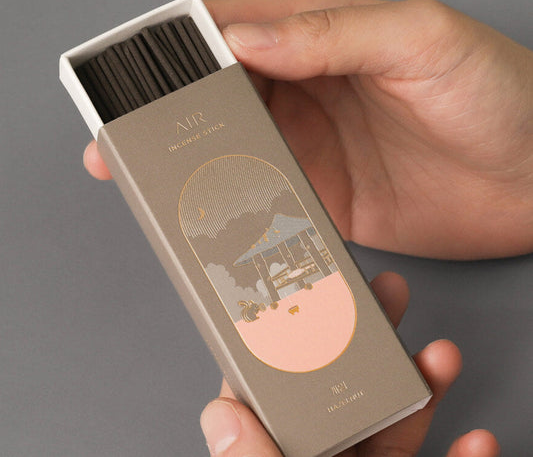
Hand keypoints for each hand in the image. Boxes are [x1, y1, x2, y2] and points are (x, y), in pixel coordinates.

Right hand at [85, 0, 532, 258]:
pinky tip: (208, 217)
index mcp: (320, 37)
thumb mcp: (420, 39)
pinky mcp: (322, 199)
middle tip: (120, 139)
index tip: (130, 74)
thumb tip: (245, 38)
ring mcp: (310, 149)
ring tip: (147, 181)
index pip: (231, 32)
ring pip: (231, 151)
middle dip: (164, 115)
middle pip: (216, 98)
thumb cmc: (497, 94)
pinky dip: (231, 208)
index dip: (175, 50)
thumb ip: (331, 33)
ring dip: (189, 164)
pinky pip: (264, 200)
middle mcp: (306, 91)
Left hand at [199, 272, 499, 456]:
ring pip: (395, 424)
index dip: (280, 340)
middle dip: (367, 336)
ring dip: (423, 385)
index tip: (296, 290)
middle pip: (342, 387)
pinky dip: (462, 456)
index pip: (271, 390)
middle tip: (385, 290)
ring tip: (441, 352)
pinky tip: (477, 438)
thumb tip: (219, 412)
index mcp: (283, 452)